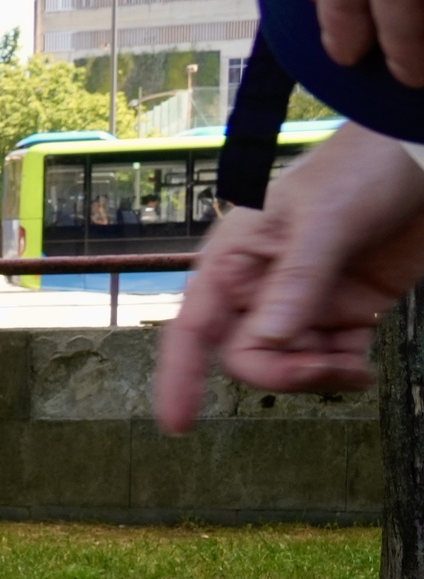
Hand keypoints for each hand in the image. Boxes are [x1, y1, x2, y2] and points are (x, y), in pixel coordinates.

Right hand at [155, 122, 423, 431]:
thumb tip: (268, 344)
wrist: (421, 156)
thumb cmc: (361, 170)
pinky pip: (331, 360)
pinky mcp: (345, 313)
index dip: (180, 375)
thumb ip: (297, 281)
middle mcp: (261, 288)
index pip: (194, 327)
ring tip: (357, 366)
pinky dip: (345, 373)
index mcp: (235, 261)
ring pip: (291, 366)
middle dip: (284, 373)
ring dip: (321, 377)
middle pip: (249, 356)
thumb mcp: (325, 220)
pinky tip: (365, 367)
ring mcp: (304, 303)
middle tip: (329, 368)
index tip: (179, 421)